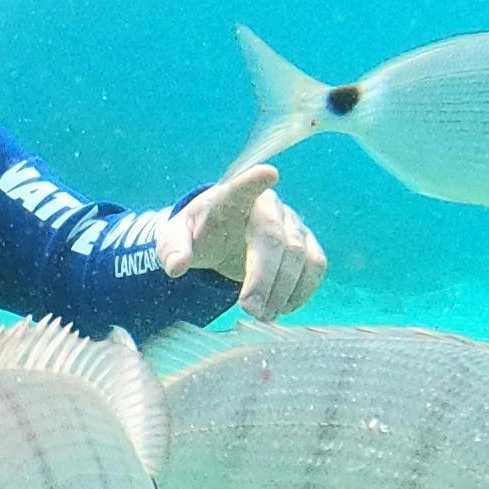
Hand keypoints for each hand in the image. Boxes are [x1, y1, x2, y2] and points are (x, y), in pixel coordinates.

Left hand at [159, 164, 325, 319]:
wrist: (222, 236)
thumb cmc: (200, 233)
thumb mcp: (175, 239)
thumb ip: (172, 249)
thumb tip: (176, 267)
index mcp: (231, 198)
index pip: (241, 188)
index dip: (254, 182)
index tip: (268, 173)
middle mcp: (268, 206)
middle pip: (276, 238)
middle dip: (264, 277)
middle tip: (250, 310)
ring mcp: (292, 224)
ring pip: (300, 255)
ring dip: (284, 290)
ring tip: (263, 316)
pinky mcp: (307, 244)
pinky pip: (316, 266)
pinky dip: (302, 291)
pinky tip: (283, 308)